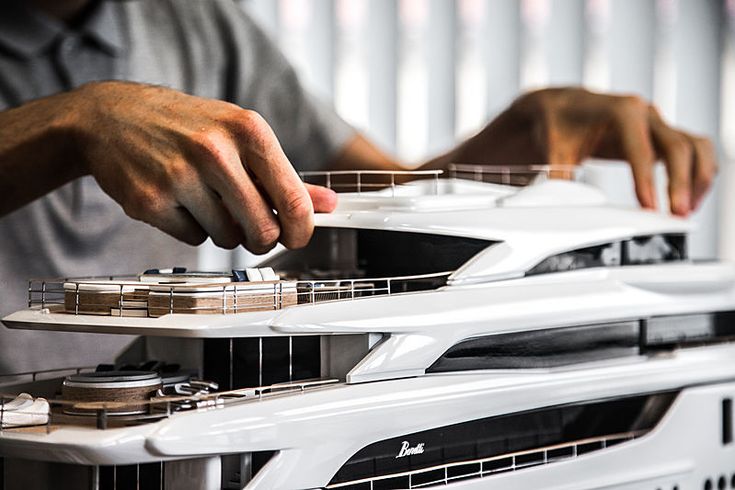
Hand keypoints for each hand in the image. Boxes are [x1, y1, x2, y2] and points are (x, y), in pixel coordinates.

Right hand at [72, 81, 336, 252]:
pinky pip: (193, 239)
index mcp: (248, 129)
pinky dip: (192, 229)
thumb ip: (286, 175)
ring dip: (224, 229)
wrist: (111, 117)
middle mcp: (214, 150)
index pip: (293, 199)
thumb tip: (330, 205)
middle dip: (263, 238)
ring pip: (228, 238)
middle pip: (263, 230)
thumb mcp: (241, 136)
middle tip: (254, 228)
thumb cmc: (187, 126)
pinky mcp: (149, 201)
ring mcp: (178, 176)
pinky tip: (178, 199)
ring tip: (205, 198)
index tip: (297, 236)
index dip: (301, 229)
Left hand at [444, 87, 716, 215]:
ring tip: (686, 210)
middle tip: (677, 214)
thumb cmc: (557, 123)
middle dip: (681, 181)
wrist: (561, 106)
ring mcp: (656, 122)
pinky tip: (686, 199)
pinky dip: (696, 173)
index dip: (647, 179)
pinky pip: (692, 151)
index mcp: (620, 110)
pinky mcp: (660, 135)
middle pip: (679, 145)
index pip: (641, 148)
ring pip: (694, 146)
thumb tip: (561, 208)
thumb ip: (558, 178)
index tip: (649, 207)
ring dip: (698, 177)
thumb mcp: (553, 150)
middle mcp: (644, 113)